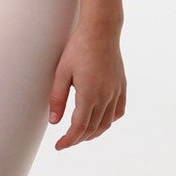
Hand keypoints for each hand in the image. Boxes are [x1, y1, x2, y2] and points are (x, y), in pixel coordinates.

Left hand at [48, 24, 126, 149]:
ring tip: (81, 134)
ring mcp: (116, 92)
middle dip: (78, 138)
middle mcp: (106, 96)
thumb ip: (57, 98)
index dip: (69, 140)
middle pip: (93, 128)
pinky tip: (101, 120)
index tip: (59, 145)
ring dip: (93, 132)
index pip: (79, 127)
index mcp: (89, 94)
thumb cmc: (79, 47)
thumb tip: (54, 122)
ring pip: (106, 123)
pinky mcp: (121, 86)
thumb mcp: (62, 71)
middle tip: (66, 141)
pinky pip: (118, 111)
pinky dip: (109, 120)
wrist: (101, 30)